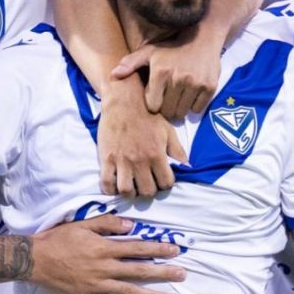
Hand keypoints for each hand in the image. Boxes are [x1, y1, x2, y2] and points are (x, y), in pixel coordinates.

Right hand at [30, 214, 186, 293]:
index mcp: (104, 247)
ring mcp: (97, 284)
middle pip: (139, 271)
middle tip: (182, 275)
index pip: (137, 248)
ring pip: (129, 291)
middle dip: (162, 272)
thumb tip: (131, 226)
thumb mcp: (82, 225)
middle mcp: (104, 267)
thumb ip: (107, 224)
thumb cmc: (59, 238)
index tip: (175, 250)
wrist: (34, 259)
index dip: (157, 249)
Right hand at [98, 76, 187, 196]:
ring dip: (130, 193)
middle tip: (146, 183)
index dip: (165, 184)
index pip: (166, 183)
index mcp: (157, 154)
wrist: (124, 101)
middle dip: (149, 190)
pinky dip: (110, 189)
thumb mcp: (167, 130)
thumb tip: (187, 166)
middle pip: (147, 191)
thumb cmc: (148, 115)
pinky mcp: (106, 158)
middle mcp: (140, 160)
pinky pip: (106, 183)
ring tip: (131, 186)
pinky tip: (115, 185)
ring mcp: (122, 160)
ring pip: (126, 191)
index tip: (161, 179)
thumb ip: (177, 150)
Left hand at [112, 26, 221, 118]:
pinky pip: (198, 109)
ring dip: (180, 107)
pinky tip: (191, 93)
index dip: (154, 102)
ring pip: (182, 112)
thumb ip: (130, 64)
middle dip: (166, 107)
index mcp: (160, 72)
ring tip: (179, 95)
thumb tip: (113, 75)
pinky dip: (194, 105)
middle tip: (168, 97)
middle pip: (168, 111)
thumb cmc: (172, 47)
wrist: (202, 36)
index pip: (153, 106)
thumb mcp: (149, 52)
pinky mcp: (209, 87)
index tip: (157, 94)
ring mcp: (195, 83)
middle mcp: (178, 78)